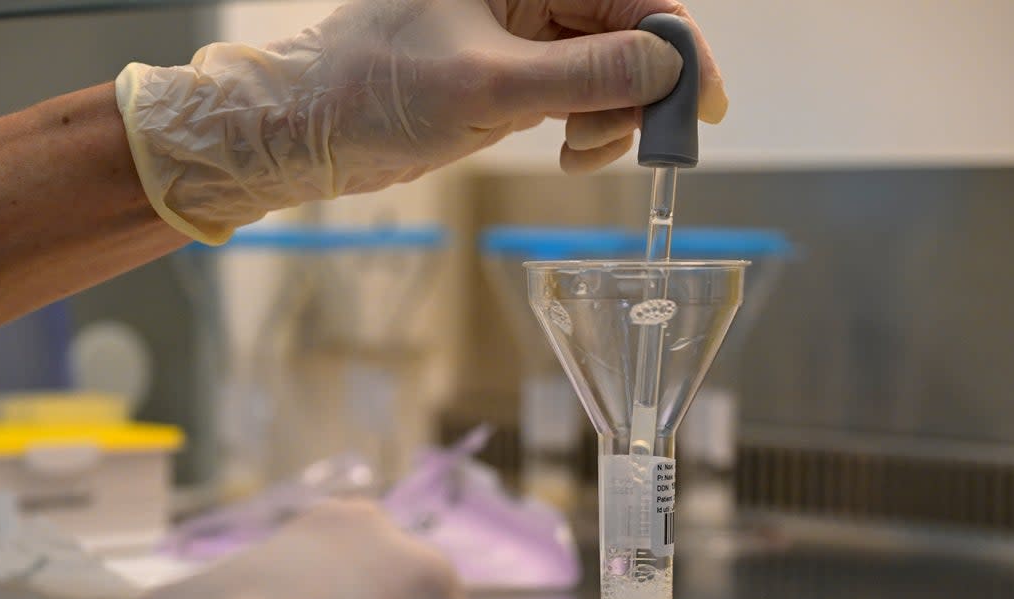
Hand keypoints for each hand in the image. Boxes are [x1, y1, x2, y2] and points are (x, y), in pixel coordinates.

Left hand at [116, 0, 726, 242]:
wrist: (310, 131)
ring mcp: (527, 38)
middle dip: (647, 90)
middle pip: (631, 31)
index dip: (679, 48)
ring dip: (617, 118)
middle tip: (649, 143)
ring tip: (580, 152)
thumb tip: (669, 64)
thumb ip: (582, 74)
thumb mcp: (487, 86)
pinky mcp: (517, 78)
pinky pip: (582, 98)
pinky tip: (570, 153)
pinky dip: (591, 130)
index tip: (704, 106)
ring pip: (612, 71)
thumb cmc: (375, 91)